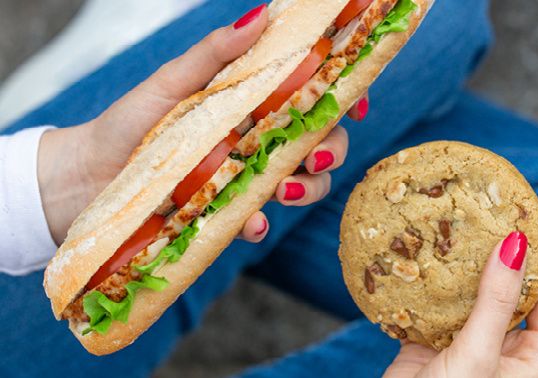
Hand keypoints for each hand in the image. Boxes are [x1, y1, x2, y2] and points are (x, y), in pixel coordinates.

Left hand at [38, 5, 368, 243]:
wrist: (88, 178)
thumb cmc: (128, 124)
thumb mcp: (170, 84)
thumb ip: (214, 55)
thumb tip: (261, 16)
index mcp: (252, 104)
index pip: (310, 98)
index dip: (342, 99)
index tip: (357, 104)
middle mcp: (257, 140)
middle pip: (319, 142)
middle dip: (332, 149)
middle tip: (317, 155)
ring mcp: (246, 178)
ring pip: (302, 183)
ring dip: (307, 188)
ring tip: (283, 190)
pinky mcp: (227, 212)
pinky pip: (259, 220)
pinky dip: (260, 223)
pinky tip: (252, 224)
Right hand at [384, 232, 537, 377]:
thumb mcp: (480, 355)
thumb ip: (496, 301)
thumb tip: (515, 244)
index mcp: (535, 358)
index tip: (520, 224)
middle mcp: (505, 348)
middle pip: (510, 290)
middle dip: (496, 258)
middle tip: (480, 221)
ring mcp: (469, 343)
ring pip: (471, 296)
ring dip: (460, 270)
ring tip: (449, 235)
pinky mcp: (434, 342)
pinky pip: (436, 307)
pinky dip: (429, 287)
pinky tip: (420, 264)